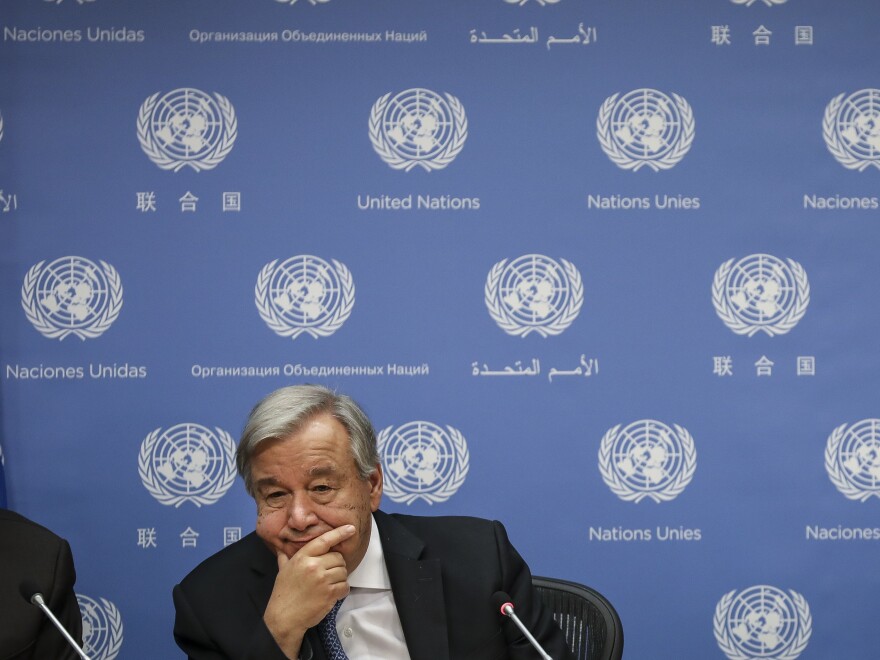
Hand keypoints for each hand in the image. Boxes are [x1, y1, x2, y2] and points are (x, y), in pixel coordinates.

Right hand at [263, 524, 355, 656]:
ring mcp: (323, 580)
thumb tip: (280, 548)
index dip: (339, 533)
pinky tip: (333, 593)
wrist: (284, 617)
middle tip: (328, 573)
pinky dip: (342, 590)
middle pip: (338, 557)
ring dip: (340, 578)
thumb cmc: (283, 593)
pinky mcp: (330, 594)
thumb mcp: (283, 571)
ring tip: (329, 584)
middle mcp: (314, 565)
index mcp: (303, 557)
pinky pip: (345, 586)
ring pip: (343, 572)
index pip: (325, 540)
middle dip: (337, 565)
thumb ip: (285, 558)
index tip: (351, 528)